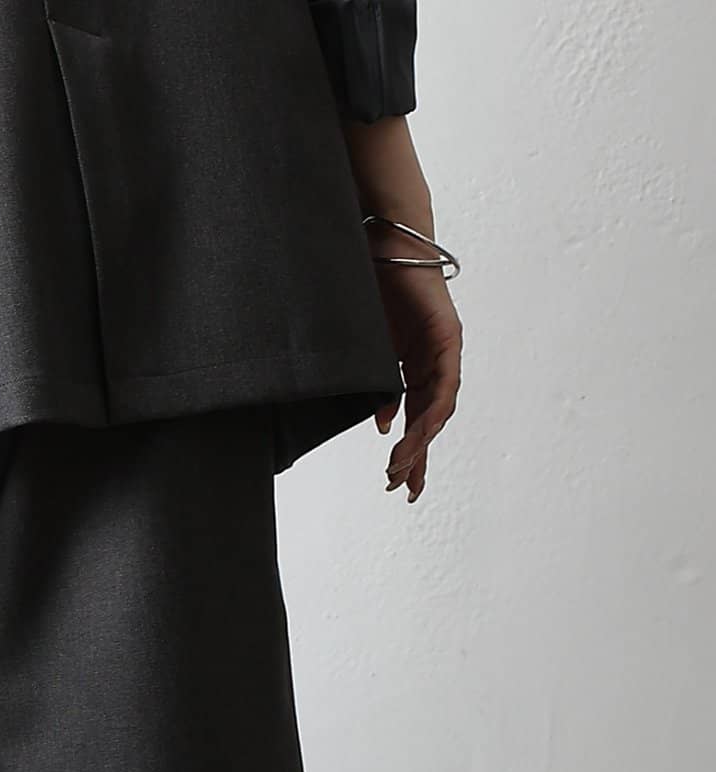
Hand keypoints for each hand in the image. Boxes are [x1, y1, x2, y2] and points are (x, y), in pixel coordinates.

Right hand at [372, 258, 462, 503]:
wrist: (382, 240)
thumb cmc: (370, 286)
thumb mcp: (367, 349)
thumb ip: (376, 385)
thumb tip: (383, 422)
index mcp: (413, 365)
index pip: (414, 415)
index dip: (408, 449)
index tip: (395, 478)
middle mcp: (433, 360)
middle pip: (429, 418)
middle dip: (416, 456)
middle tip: (403, 488)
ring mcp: (442, 348)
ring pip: (438, 407)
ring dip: (422, 440)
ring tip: (403, 466)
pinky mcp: (446, 335)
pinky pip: (444, 381)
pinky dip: (432, 407)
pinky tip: (420, 430)